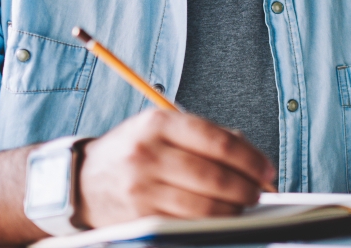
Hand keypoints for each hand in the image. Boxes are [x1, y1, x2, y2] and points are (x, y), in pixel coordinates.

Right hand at [74, 109, 274, 227]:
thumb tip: (254, 160)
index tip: (267, 170)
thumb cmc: (135, 152)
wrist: (83, 181)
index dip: (250, 158)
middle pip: (214, 177)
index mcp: (158, 123)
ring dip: (233, 210)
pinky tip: (220, 219)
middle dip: (246, 188)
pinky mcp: (140, 218)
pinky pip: (187, 226)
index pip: (218, 141)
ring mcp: (141, 188)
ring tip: (242, 207)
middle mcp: (147, 153)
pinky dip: (211, 225)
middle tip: (259, 193)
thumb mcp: (162, 130)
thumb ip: (207, 137)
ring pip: (204, 206)